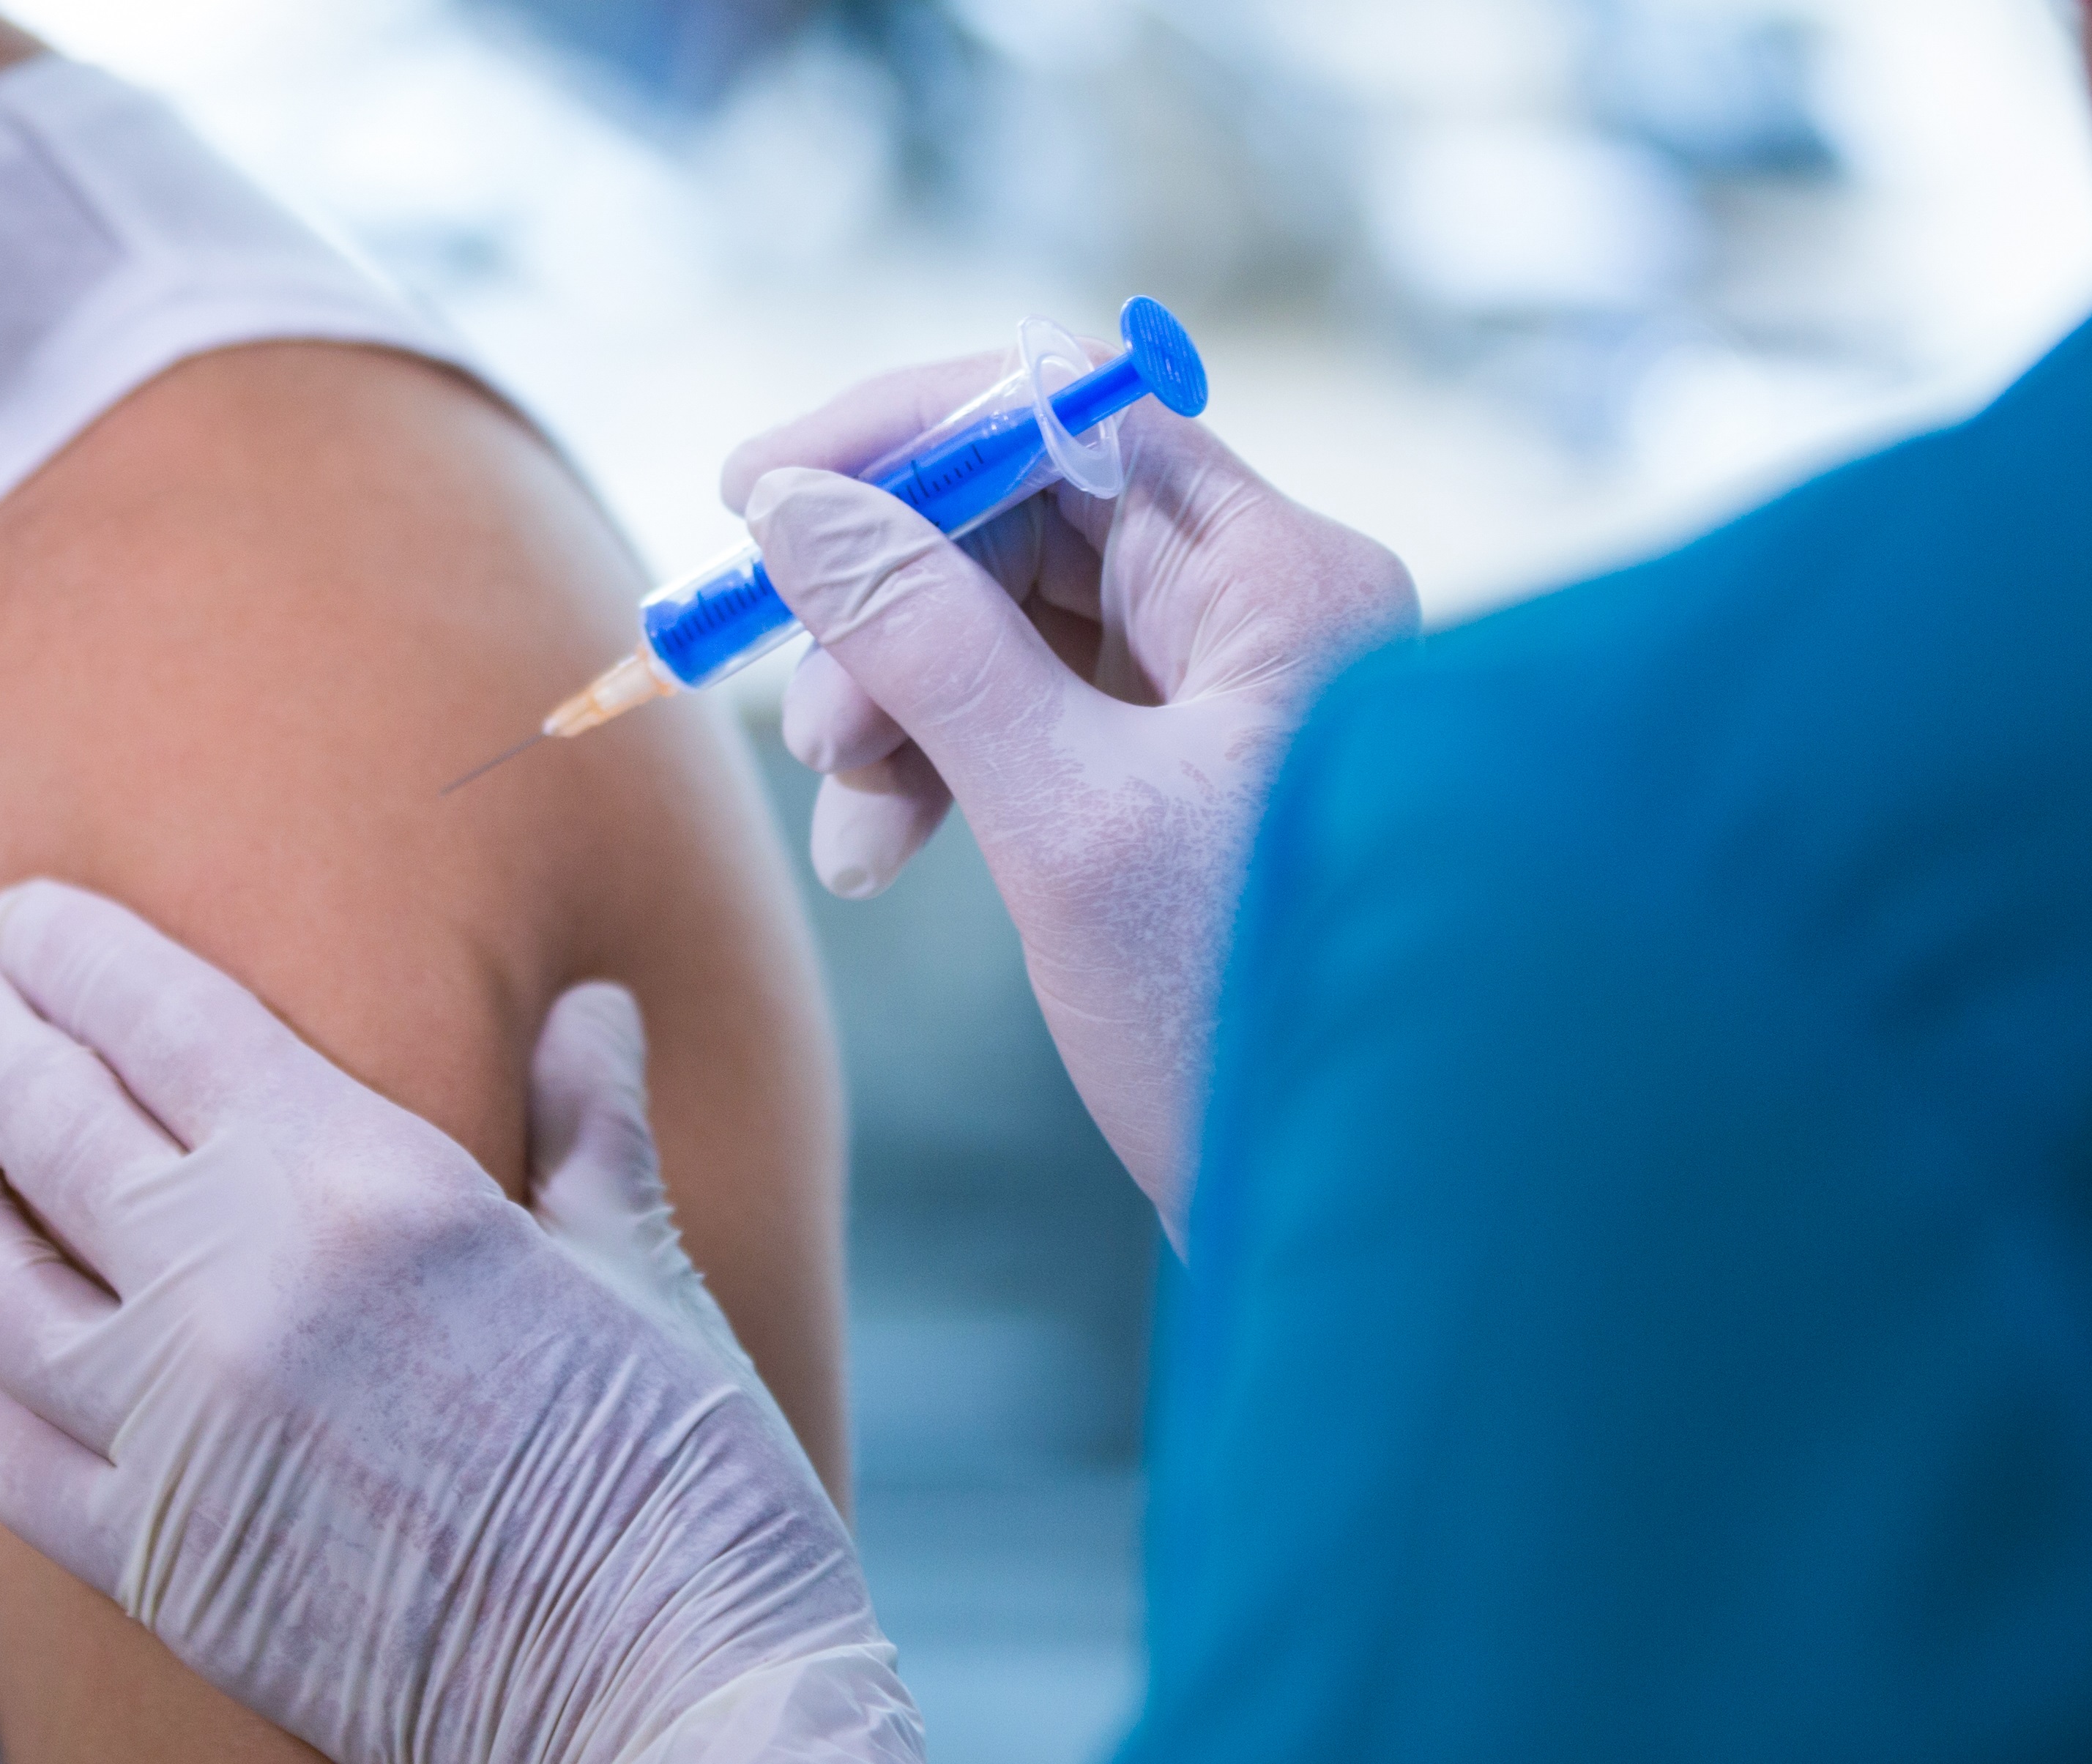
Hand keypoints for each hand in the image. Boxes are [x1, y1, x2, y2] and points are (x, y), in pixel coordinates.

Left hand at [0, 880, 921, 1763]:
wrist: (662, 1697)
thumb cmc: (681, 1473)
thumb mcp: (637, 1269)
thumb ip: (586, 1126)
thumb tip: (593, 1009)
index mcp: (363, 1182)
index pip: (166, 1020)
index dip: (74, 954)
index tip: (15, 913)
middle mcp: (240, 1286)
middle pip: (46, 1121)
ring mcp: (180, 1429)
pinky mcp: (156, 1560)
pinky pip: (4, 1450)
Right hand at [730, 360, 1417, 1238]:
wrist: (1338, 1214)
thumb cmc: (1234, 1018)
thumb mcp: (1059, 817)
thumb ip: (922, 642)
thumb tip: (792, 500)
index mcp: (1285, 582)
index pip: (1067, 418)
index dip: (899, 443)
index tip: (753, 495)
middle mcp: (1270, 613)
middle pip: (1024, 524)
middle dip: (884, 609)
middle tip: (794, 719)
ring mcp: (1232, 698)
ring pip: (1010, 625)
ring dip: (895, 703)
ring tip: (848, 820)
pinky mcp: (1184, 781)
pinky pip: (1030, 718)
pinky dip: (938, 769)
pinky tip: (882, 854)